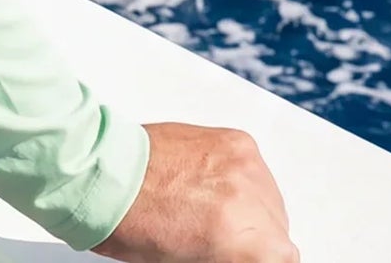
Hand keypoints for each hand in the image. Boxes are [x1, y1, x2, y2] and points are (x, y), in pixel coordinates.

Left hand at [94, 123, 297, 262]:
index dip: (261, 259)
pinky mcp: (234, 140)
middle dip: (255, 240)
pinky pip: (256, 169)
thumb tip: (244, 250)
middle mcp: (248, 196)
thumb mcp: (191, 262)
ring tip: (214, 214)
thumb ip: (232, 256)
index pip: (283, 258)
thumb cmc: (134, 226)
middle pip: (278, 231)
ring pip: (271, 200)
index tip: (243, 256)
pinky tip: (213, 188)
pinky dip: (242, 181)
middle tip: (223, 242)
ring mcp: (243, 163)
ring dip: (252, 210)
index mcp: (240, 239)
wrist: (107, 175)